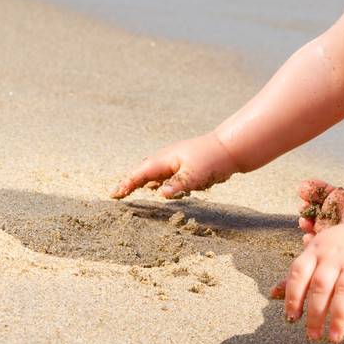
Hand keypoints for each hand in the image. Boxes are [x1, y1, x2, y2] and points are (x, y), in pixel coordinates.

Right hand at [111, 131, 236, 199]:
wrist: (230, 148)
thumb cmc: (212, 160)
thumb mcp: (195, 175)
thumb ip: (178, 184)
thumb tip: (161, 193)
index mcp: (165, 159)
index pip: (140, 173)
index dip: (126, 184)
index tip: (113, 195)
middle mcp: (166, 158)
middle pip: (142, 171)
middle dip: (129, 181)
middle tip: (116, 194)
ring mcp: (175, 161)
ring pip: (153, 172)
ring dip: (140, 180)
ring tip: (128, 190)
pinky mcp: (184, 165)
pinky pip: (164, 174)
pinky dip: (155, 180)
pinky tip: (155, 186)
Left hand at [269, 218, 343, 343]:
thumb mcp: (320, 251)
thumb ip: (300, 273)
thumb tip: (272, 293)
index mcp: (317, 250)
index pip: (299, 273)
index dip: (293, 296)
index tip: (292, 319)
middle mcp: (335, 255)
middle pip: (320, 286)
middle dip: (315, 314)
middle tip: (313, 337)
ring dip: (338, 318)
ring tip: (334, 338)